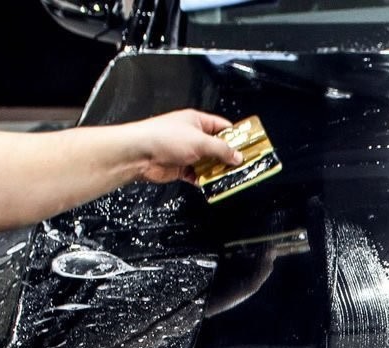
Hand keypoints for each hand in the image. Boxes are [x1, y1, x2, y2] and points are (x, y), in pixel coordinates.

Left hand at [117, 110, 241, 184]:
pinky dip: (204, 181)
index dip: (237, 136)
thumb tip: (237, 156)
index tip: (249, 146)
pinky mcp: (180, 168)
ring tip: (230, 178)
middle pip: (217, 147)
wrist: (139, 153)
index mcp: (197, 122)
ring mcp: (186, 152)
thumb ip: (221, 149)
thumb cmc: (163, 138)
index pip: (223, 127)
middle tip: (243, 166)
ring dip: (217, 171)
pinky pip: (197, 175)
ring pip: (208, 163)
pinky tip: (211, 184)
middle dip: (229, 157)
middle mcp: (192, 136)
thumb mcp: (200, 141)